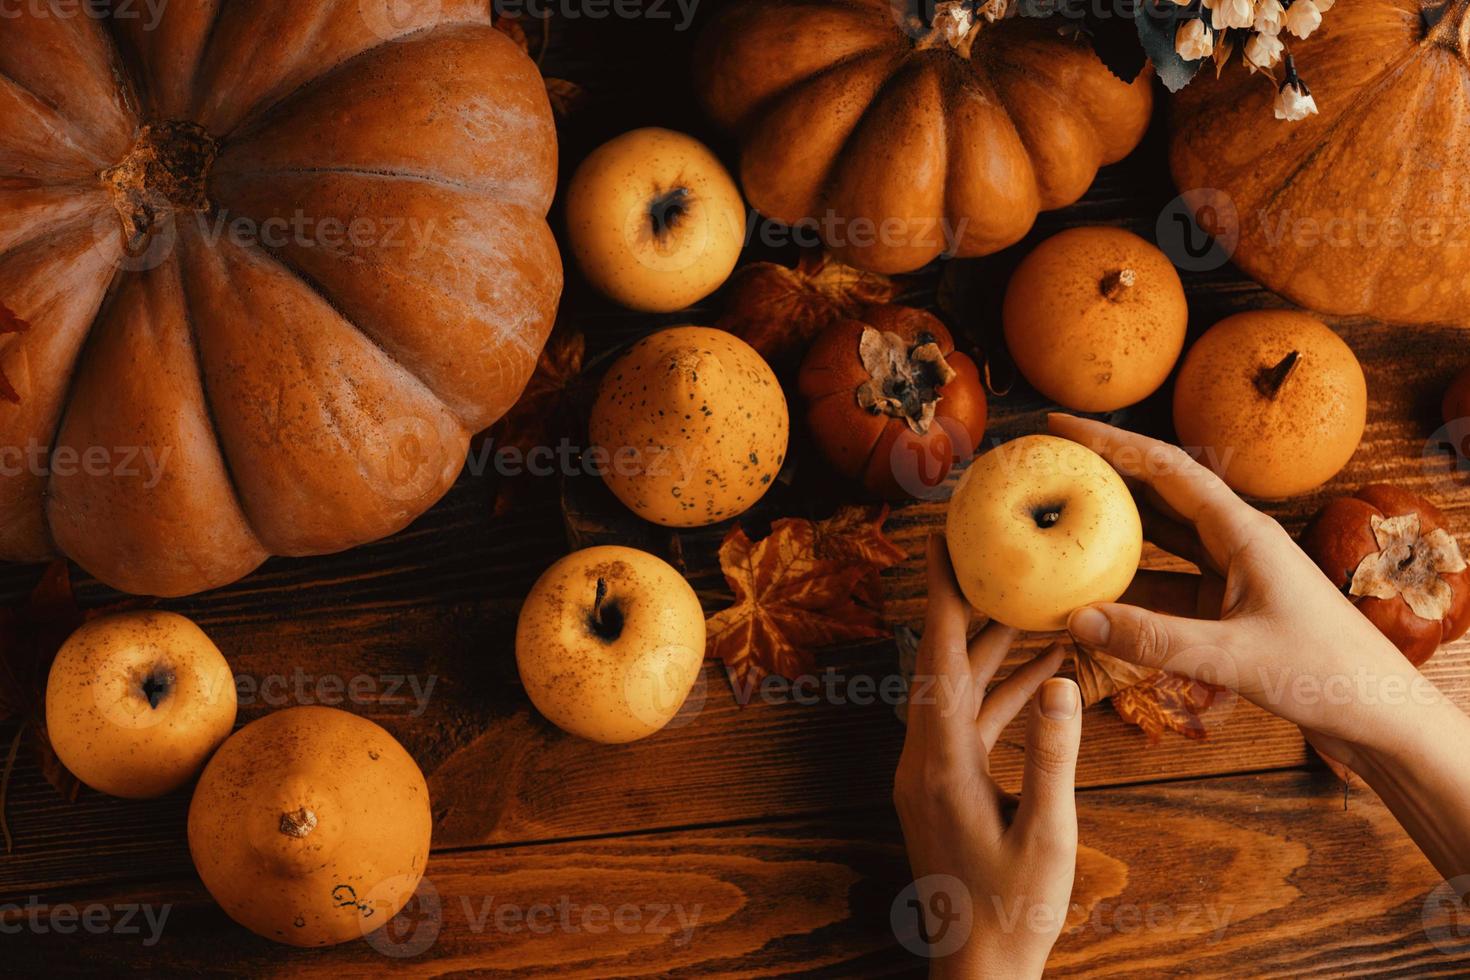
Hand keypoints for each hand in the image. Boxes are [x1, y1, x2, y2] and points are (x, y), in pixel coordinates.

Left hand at [893, 534, 1079, 978]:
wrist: (980, 967)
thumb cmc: (1012, 909)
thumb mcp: (1046, 836)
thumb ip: (1053, 759)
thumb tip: (1058, 682)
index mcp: (940, 763)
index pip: (933, 660)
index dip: (937, 597)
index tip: (938, 543)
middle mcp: (924, 758)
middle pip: (941, 663)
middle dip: (966, 606)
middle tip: (990, 552)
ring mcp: (931, 772)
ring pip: (958, 690)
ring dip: (990, 649)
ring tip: (1029, 601)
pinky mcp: (945, 785)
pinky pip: (971, 723)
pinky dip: (1001, 694)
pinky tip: (1039, 673)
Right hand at [1047, 412, 1422, 758]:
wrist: (1383, 717)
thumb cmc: (1329, 677)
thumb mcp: (1234, 657)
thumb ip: (1153, 639)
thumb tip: (1076, 619)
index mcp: (1244, 532)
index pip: (1163, 468)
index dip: (1107, 442)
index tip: (1058, 427)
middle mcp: (1237, 543)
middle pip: (1156, 494)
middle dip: (1101, 476)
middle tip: (1045, 467)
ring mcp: (1233, 577)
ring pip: (1158, 541)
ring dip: (1111, 532)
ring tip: (1058, 524)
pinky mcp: (1230, 613)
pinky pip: (1166, 587)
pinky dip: (1129, 588)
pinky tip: (1091, 597)